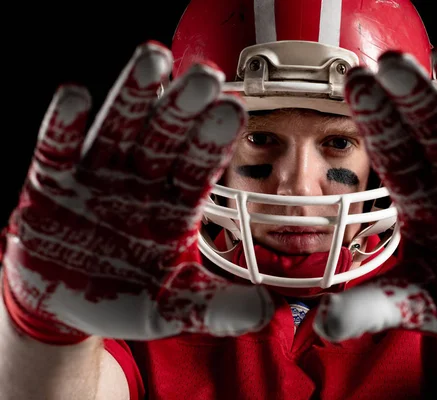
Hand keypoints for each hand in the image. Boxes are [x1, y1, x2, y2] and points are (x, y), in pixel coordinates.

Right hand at [1, 41, 272, 341]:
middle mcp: (142, 180)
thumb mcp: (173, 308)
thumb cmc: (125, 298)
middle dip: (184, 108)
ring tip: (152, 58)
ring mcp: (98, 175)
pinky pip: (57, 148)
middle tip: (206, 77)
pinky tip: (75, 96)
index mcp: (176, 204)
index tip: (234, 112)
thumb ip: (216, 308)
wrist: (65, 303)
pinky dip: (63, 124)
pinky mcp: (53, 180)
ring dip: (133, 96)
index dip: (215, 140)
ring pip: (118, 128)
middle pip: (166, 136)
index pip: (200, 167)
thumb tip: (267, 310)